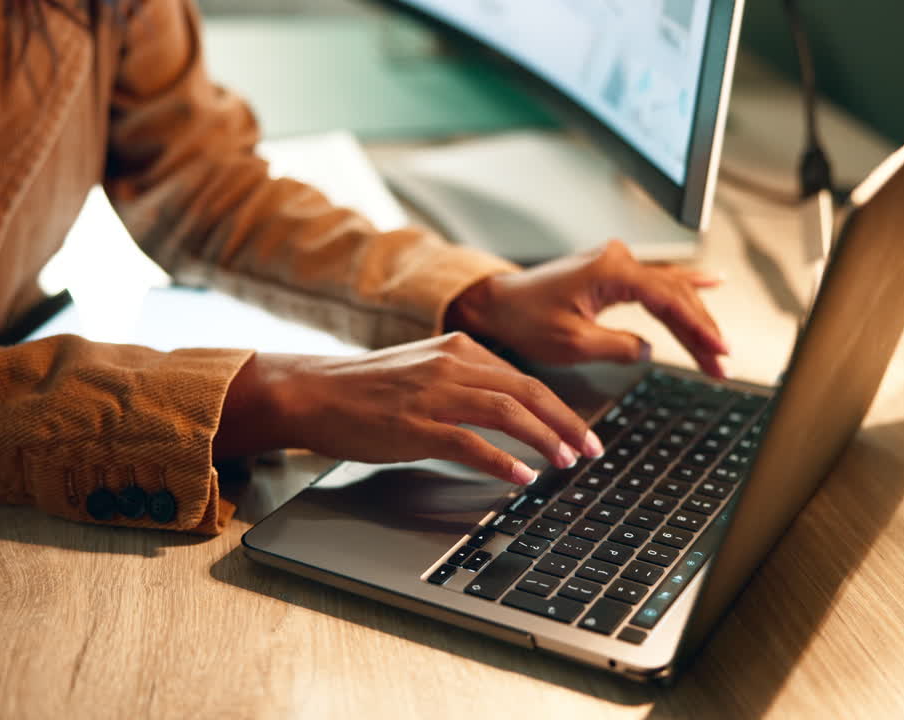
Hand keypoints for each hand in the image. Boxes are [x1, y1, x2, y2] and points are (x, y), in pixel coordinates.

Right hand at [214, 333, 603, 484]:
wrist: (311, 391)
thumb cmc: (363, 388)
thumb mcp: (422, 368)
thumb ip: (463, 380)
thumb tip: (508, 410)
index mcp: (457, 348)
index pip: (524, 378)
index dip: (560, 408)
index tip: (583, 432)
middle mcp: (450, 364)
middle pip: (527, 391)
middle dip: (567, 423)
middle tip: (592, 450)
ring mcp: (432, 394)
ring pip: (507, 413)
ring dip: (544, 439)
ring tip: (566, 463)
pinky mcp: (413, 425)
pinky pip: (469, 442)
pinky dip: (502, 460)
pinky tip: (522, 476)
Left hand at [446, 239, 728, 376]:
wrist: (498, 304)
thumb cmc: (525, 319)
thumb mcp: (573, 343)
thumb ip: (618, 346)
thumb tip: (647, 350)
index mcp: (612, 271)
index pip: (669, 299)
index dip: (698, 327)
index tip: (717, 350)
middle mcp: (618, 259)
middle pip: (676, 294)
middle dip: (701, 330)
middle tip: (721, 362)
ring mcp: (615, 262)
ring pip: (669, 290)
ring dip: (693, 319)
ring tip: (718, 346)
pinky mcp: (611, 272)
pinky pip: (657, 281)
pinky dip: (683, 289)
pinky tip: (710, 283)